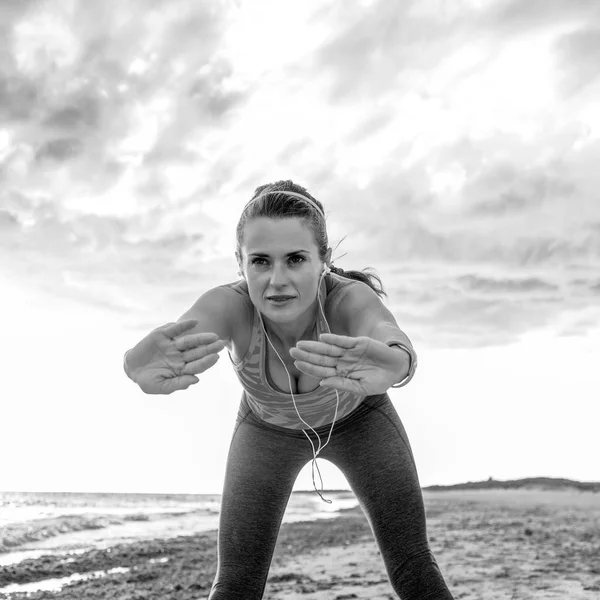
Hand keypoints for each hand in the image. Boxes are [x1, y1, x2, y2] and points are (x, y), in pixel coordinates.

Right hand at [125, 319, 225, 394]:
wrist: (131, 368)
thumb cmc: (148, 380)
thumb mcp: (161, 386)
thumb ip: (178, 383)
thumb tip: (196, 380)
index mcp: (183, 369)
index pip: (198, 365)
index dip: (207, 362)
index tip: (216, 358)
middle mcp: (181, 356)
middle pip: (198, 352)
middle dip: (210, 348)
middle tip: (222, 344)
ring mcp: (173, 345)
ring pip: (189, 341)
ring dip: (201, 338)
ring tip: (213, 336)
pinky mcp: (163, 335)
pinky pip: (176, 329)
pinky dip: (184, 325)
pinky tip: (195, 322)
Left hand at [289, 333, 409, 395]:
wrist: (397, 369)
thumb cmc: (379, 381)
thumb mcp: (361, 388)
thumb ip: (342, 385)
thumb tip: (322, 383)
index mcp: (342, 374)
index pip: (322, 370)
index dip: (309, 367)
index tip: (297, 364)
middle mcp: (343, 362)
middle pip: (321, 358)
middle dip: (306, 355)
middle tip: (291, 351)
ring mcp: (349, 352)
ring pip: (329, 348)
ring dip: (315, 346)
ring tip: (301, 344)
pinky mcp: (358, 342)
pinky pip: (343, 340)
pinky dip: (333, 338)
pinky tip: (322, 338)